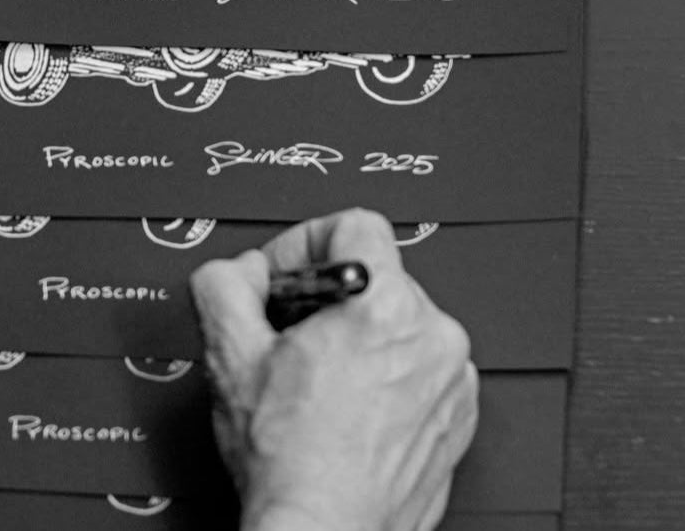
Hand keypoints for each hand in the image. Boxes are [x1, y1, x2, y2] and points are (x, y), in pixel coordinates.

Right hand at [190, 209, 477, 530]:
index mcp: (384, 304)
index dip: (304, 244)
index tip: (285, 280)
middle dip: (328, 298)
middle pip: (376, 274)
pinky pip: (421, 366)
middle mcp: (433, 335)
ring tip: (322, 382)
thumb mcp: (228, 353)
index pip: (353, 223)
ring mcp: (453, 379)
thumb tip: (241, 269)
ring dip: (359, 338)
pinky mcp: (459, 417)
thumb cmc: (288, 461)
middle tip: (292, 339)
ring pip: (398, 322)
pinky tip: (351, 408)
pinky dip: (388, 376)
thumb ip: (225, 282)